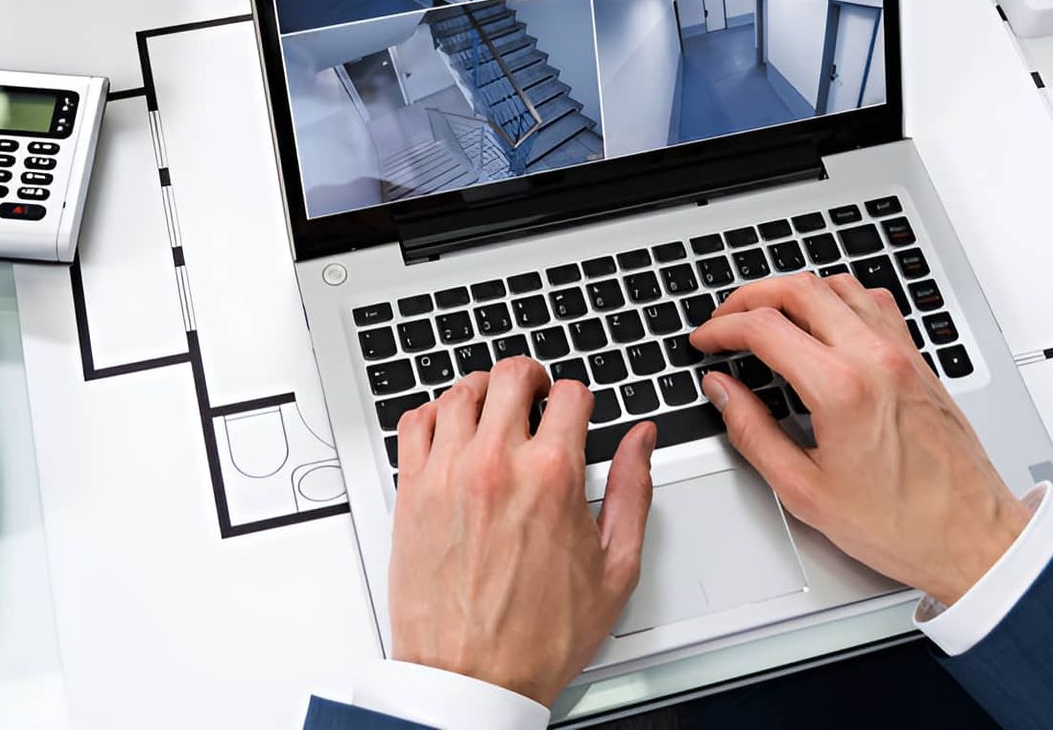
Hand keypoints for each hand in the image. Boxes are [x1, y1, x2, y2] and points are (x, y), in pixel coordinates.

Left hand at [387, 357, 655, 705]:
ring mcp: (447, 473)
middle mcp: (496, 464)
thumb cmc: (537, 636)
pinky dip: (434, 413)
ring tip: (494, 408)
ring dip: (483, 390)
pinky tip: (450, 428)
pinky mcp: (411, 491)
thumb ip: (634, 492)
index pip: (569, 393)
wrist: (472, 677)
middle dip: (531, 377)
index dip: (578, 398)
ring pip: (461, 391)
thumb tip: (641, 442)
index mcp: (552, 477)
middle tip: (536, 395)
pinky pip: (415, 422)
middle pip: (511, 375)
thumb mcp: (615, 569)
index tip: (575, 411)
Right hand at [691, 273, 1027, 604]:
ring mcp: (902, 354)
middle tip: (726, 319)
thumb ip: (753, 433)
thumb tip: (724, 392)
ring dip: (795, 291)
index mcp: (842, 389)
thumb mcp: (805, 492)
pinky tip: (824, 321)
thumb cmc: (902, 525)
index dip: (722, 327)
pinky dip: (838, 298)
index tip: (706, 340)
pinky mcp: (920, 361)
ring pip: (839, 286)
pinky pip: (874, 303)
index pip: (765, 328)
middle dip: (750, 296)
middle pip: (800, 289)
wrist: (972, 538)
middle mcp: (875, 358)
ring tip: (768, 314)